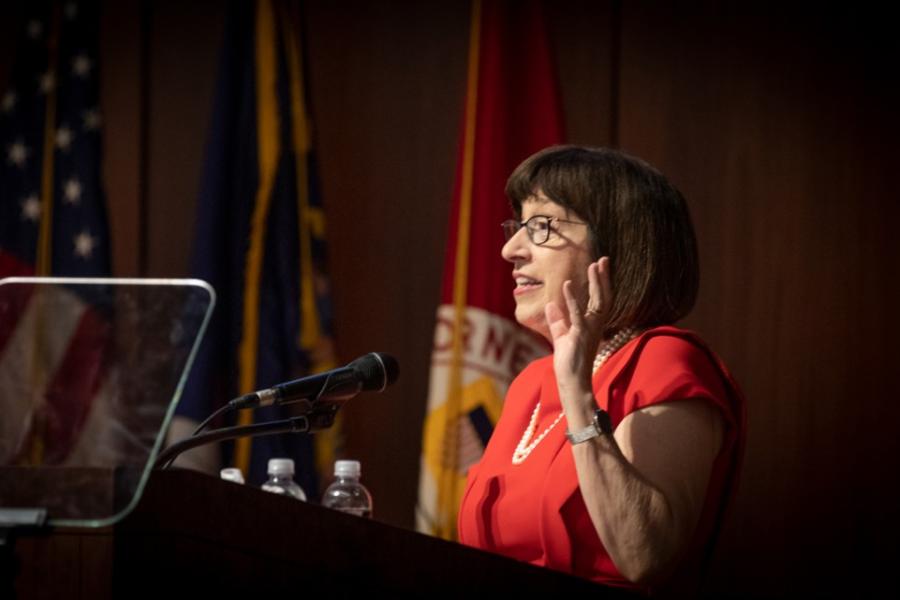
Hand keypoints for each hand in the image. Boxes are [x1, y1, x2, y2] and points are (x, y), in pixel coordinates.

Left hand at [544, 257, 612, 394]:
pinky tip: (568, 284)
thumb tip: (550, 304)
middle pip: (604, 298)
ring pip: (597, 303)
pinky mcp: (579, 337)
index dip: (602, 283)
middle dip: (604, 278)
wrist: (571, 384)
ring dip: (595, 284)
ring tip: (593, 265)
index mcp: (593, 326)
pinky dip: (573, 299)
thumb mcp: (561, 338)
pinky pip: (577, 315)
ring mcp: (590, 331)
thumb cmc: (568, 364)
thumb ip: (557, 321)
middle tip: (604, 259)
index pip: (600, 300)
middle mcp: (596, 326)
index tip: (600, 266)